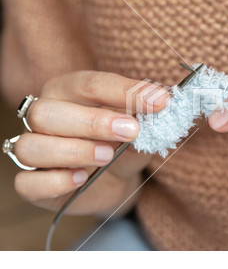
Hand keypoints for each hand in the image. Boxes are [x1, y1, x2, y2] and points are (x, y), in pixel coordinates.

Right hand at [13, 71, 167, 214]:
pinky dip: (54, 181)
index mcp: (69, 92)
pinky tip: (81, 178)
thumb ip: (144, 120)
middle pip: (47, 112)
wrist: (113, 181)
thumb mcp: (138, 131)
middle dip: (92, 121)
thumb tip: (160, 104)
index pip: (89, 84)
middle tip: (131, 130)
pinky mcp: (32, 184)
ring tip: (107, 156)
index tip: (159, 100)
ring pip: (30, 146)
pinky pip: (26, 183)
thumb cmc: (121, 146)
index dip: (125, 91)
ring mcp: (34, 150)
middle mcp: (44, 116)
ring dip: (73, 151)